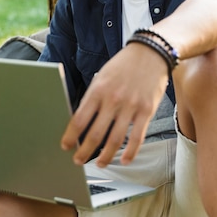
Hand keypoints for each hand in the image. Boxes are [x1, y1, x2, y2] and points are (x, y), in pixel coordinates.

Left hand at [60, 43, 169, 166]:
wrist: (150, 53)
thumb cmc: (123, 65)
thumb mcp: (101, 76)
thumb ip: (93, 97)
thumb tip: (81, 119)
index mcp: (98, 90)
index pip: (79, 119)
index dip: (71, 136)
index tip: (66, 146)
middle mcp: (113, 100)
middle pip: (95, 134)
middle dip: (84, 151)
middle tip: (78, 160)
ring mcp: (131, 106)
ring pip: (115, 139)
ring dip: (106, 156)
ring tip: (100, 163)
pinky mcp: (147, 111)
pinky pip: (137, 137)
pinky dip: (130, 152)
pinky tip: (124, 160)